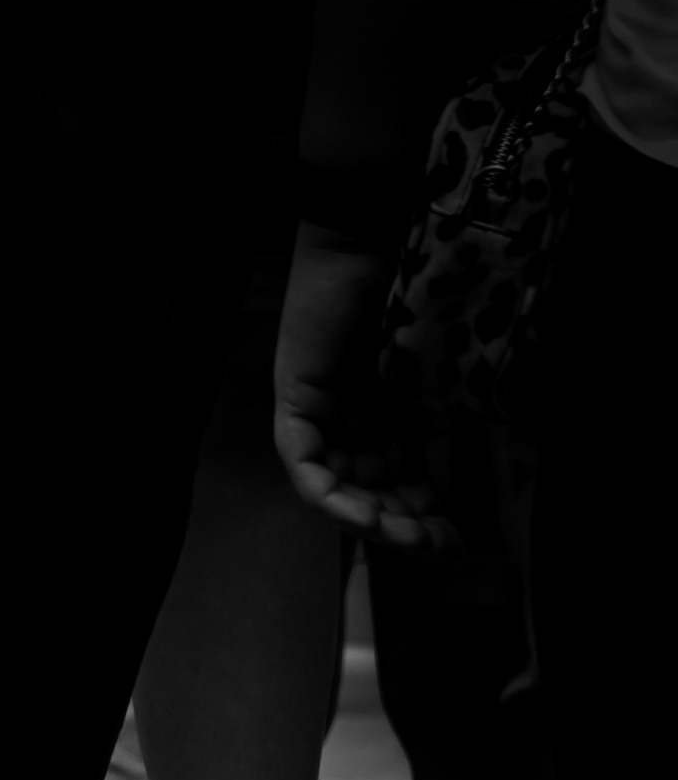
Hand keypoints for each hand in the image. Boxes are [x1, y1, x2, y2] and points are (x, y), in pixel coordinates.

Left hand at [273, 225, 449, 549]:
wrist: (382, 232)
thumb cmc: (427, 284)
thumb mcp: (453, 367)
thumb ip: (462, 416)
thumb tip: (480, 471)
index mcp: (405, 405)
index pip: (414, 475)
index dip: (433, 512)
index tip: (458, 543)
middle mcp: (364, 415)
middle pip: (378, 488)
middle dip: (405, 524)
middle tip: (434, 547)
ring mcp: (328, 410)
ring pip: (343, 486)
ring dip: (372, 518)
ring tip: (403, 537)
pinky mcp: (298, 403)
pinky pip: (306, 466)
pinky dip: (330, 495)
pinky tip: (360, 516)